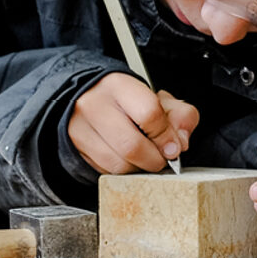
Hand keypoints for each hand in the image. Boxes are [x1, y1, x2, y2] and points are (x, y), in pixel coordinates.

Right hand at [68, 74, 196, 173]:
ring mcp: (80, 128)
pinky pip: (106, 171)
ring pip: (118, 164)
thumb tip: (181, 142)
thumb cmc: (125, 98)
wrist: (85, 96)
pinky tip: (127, 159)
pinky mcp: (75, 149)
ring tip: (145, 157)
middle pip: (132, 145)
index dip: (166, 136)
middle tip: (162, 157)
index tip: (174, 146)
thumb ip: (180, 115)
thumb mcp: (158, 97)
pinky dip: (123, 171)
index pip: (149, 114)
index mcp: (119, 86)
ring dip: (139, 168)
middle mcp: (95, 105)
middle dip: (155, 159)